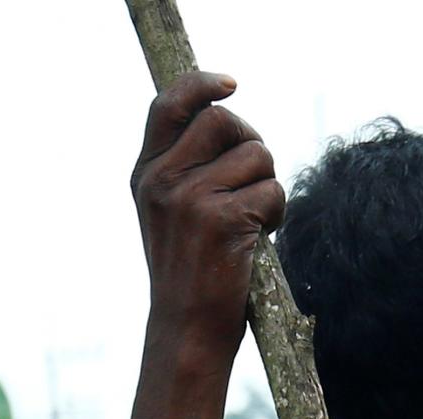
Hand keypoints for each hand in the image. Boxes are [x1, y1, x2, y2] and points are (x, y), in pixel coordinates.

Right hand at [131, 72, 284, 370]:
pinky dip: (276, 211)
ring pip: (256, 155)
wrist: (186, 329)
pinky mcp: (222, 220)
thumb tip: (231, 127)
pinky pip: (272, 190)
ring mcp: (190, 198)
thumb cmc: (190, 275)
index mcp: (146, 173)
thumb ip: (186, 170)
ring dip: (268, 183)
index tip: (231, 83)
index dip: (202, 84)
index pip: (169, 105)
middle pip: (224, 121)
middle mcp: (162, 179)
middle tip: (254, 178)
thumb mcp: (172, 214)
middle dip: (252, 143)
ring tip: (252, 219)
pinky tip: (259, 236)